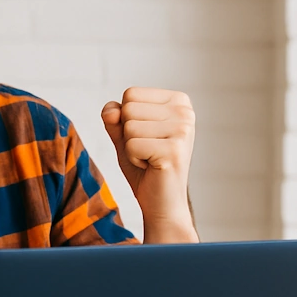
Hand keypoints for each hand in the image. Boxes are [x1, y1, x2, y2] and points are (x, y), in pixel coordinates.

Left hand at [101, 88, 196, 238]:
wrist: (161, 202)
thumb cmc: (144, 166)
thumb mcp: (124, 135)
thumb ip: (114, 117)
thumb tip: (112, 110)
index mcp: (178, 100)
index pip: (131, 94)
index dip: (127, 120)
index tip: (146, 137)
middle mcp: (185, 111)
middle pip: (128, 109)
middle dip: (128, 135)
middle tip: (147, 151)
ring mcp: (183, 130)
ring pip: (128, 126)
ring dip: (131, 148)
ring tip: (150, 159)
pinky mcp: (174, 150)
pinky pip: (131, 145)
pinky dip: (133, 160)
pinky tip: (151, 167)